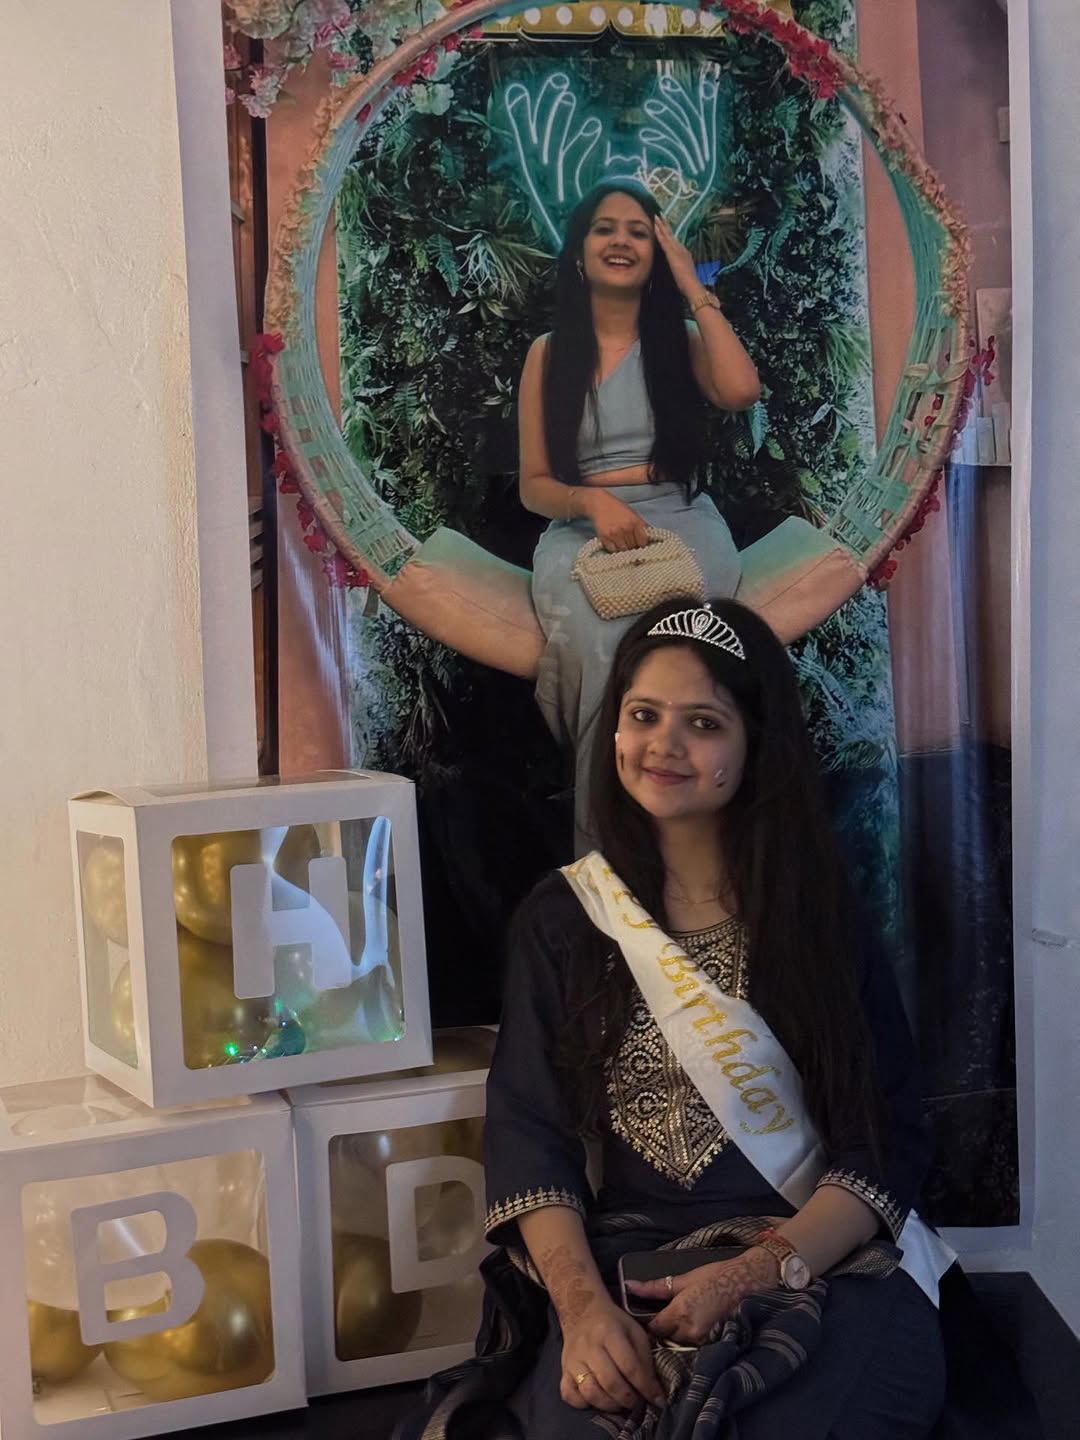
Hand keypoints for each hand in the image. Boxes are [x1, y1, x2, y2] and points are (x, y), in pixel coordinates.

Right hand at [560, 1294, 664, 1412]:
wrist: (582, 1311)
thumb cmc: (613, 1323)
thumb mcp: (634, 1330)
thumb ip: (644, 1358)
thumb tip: (654, 1390)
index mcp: (609, 1333)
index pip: (629, 1366)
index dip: (646, 1387)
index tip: (658, 1400)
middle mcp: (589, 1347)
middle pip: (610, 1382)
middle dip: (629, 1399)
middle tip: (638, 1403)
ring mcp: (573, 1360)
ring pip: (590, 1392)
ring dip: (610, 1405)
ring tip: (621, 1403)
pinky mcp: (563, 1370)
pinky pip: (569, 1395)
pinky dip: (584, 1404)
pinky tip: (597, 1399)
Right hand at [582, 489, 648, 551]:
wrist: (600, 504)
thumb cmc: (618, 509)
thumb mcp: (633, 514)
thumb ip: (642, 526)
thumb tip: (651, 539)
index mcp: (635, 522)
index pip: (643, 542)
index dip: (641, 545)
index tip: (639, 545)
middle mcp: (626, 529)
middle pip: (633, 547)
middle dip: (632, 547)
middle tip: (630, 544)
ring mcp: (615, 534)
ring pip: (623, 550)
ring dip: (624, 549)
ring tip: (622, 543)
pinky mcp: (605, 537)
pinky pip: (613, 550)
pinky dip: (614, 549)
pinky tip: (614, 543)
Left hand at [626, 1247, 779, 1347]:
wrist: (748, 1282)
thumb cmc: (716, 1275)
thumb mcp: (684, 1278)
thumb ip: (654, 1287)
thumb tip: (629, 1285)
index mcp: (680, 1313)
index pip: (653, 1328)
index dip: (647, 1323)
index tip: (645, 1316)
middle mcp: (690, 1331)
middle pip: (665, 1337)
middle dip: (663, 1328)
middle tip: (666, 1313)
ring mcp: (703, 1340)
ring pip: (680, 1341)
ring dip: (677, 1333)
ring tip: (684, 1316)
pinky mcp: (714, 1343)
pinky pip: (694, 1343)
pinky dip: (691, 1336)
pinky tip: (696, 1323)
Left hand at [654, 215, 701, 299]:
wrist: (691, 284)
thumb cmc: (687, 282)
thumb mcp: (683, 273)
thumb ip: (680, 268)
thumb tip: (678, 270)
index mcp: (683, 252)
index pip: (674, 240)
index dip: (669, 233)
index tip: (665, 226)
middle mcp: (680, 248)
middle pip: (671, 234)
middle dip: (666, 224)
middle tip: (661, 215)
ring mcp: (676, 249)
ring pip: (667, 234)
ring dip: (662, 225)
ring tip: (657, 216)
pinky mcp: (672, 252)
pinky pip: (664, 240)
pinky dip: (660, 232)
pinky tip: (655, 226)